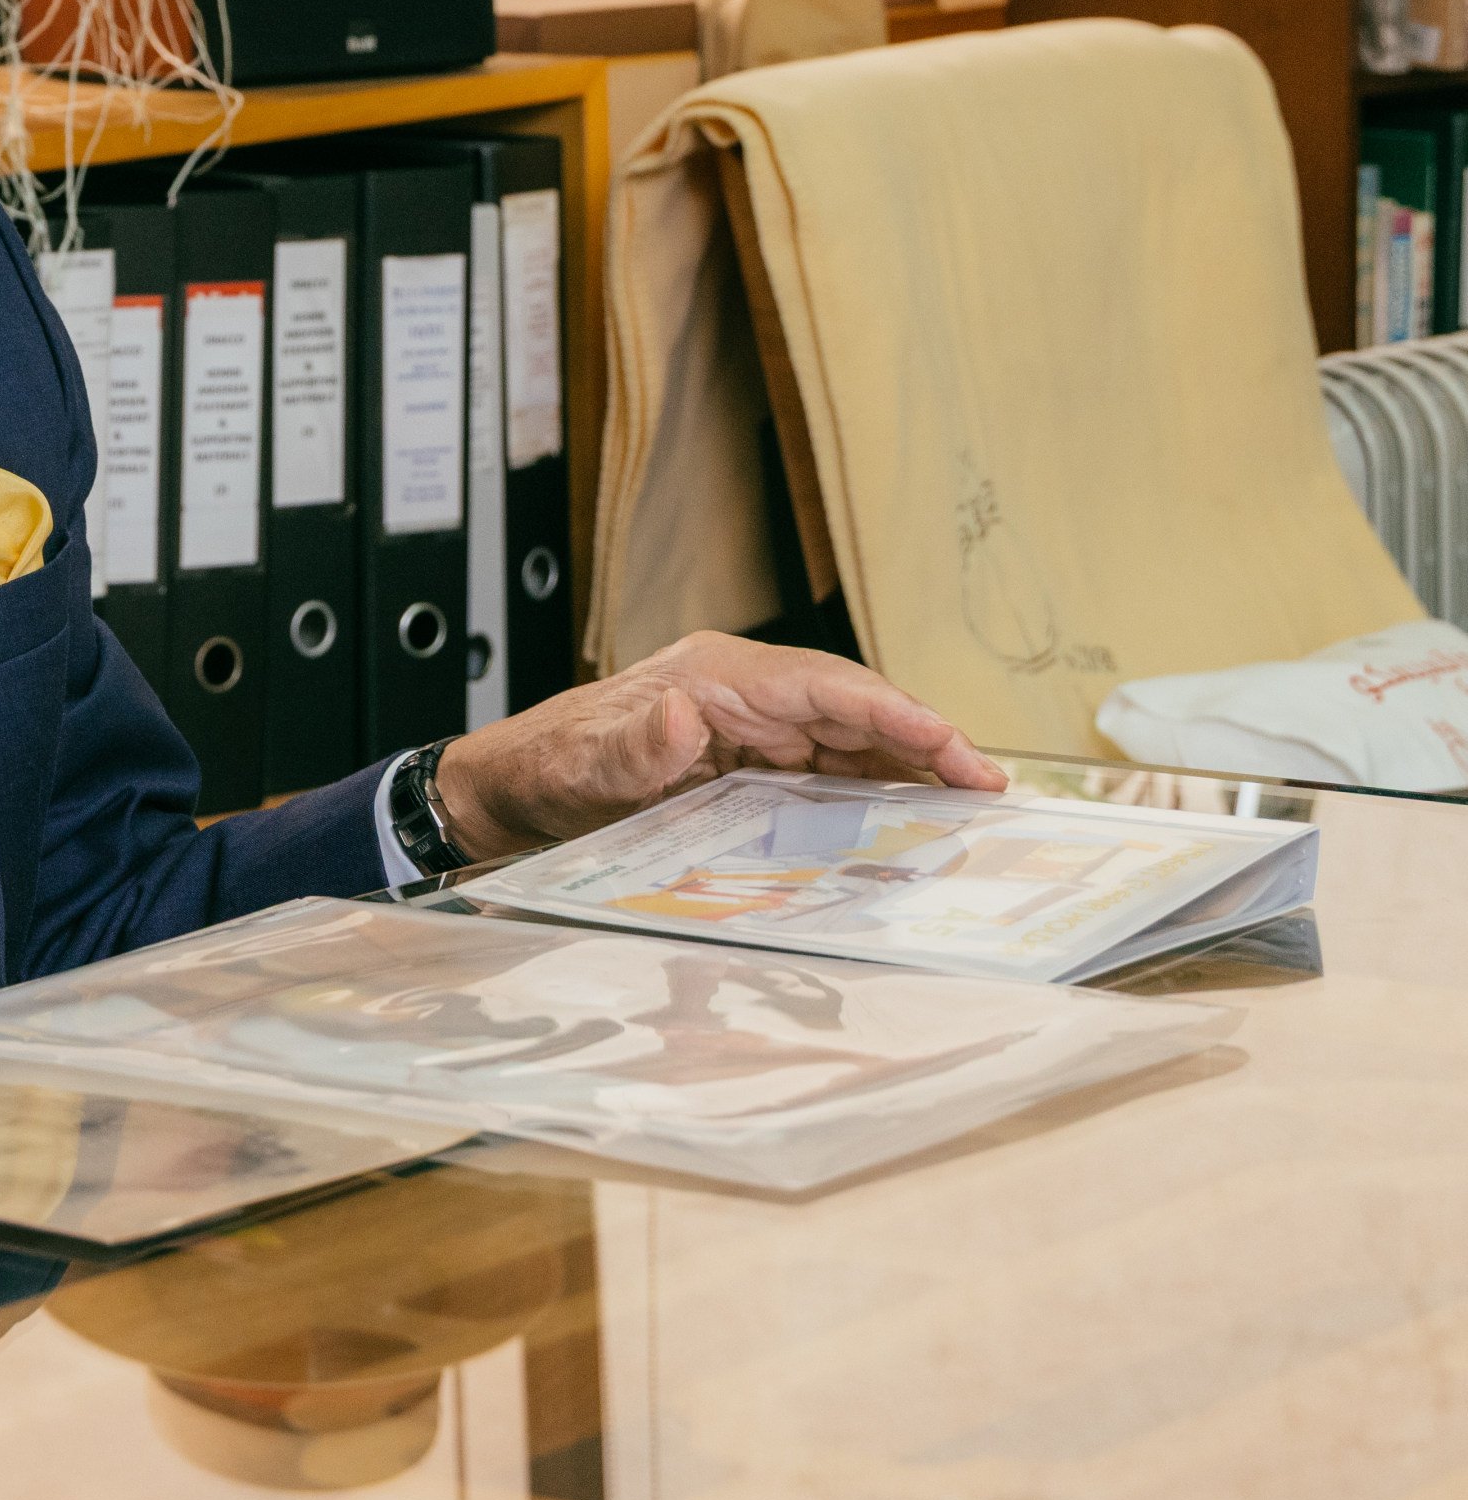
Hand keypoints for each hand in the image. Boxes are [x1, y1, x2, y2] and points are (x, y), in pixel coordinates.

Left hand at [432, 631, 1006, 860]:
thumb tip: (681, 717)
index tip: (951, 746)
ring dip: (908, 771)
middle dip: (925, 745)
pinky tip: (908, 822)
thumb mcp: (581, 764)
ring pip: (849, 743)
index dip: (894, 715)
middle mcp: (743, 694)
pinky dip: (871, 792)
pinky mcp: (746, 764)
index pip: (826, 687)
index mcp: (716, 677)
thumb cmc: (546, 768)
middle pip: (854, 712)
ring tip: (970, 811)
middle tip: (988, 793)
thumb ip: (633, 747)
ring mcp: (748, 727)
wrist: (510, 790)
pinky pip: (824, 773)